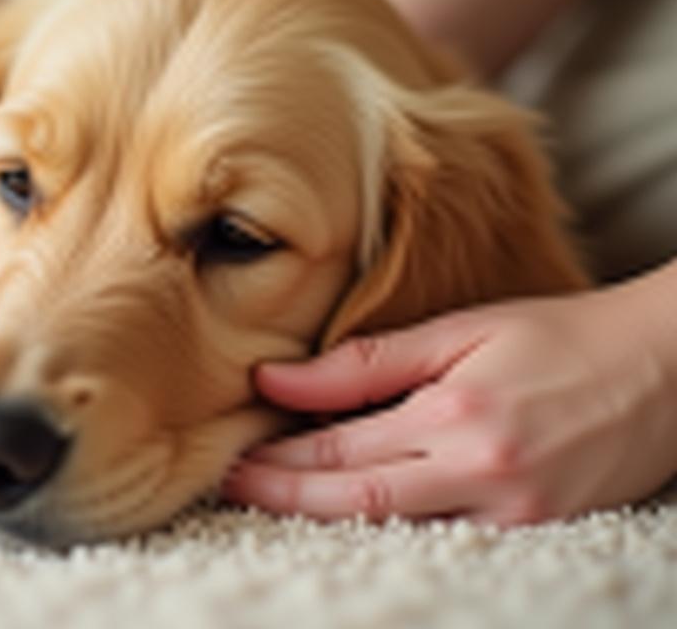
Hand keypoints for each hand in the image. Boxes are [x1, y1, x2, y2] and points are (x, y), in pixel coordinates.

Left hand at [222, 271, 676, 525]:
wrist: (665, 371)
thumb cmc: (560, 336)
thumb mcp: (462, 330)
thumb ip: (368, 359)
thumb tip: (278, 379)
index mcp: (458, 415)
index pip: (342, 451)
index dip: (280, 461)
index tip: (233, 457)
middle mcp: (483, 473)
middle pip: (356, 502)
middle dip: (285, 497)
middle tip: (230, 487)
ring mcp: (512, 513)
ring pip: (395, 527)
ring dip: (327, 515)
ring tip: (273, 498)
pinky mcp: (534, 530)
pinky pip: (440, 533)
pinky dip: (388, 521)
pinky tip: (348, 507)